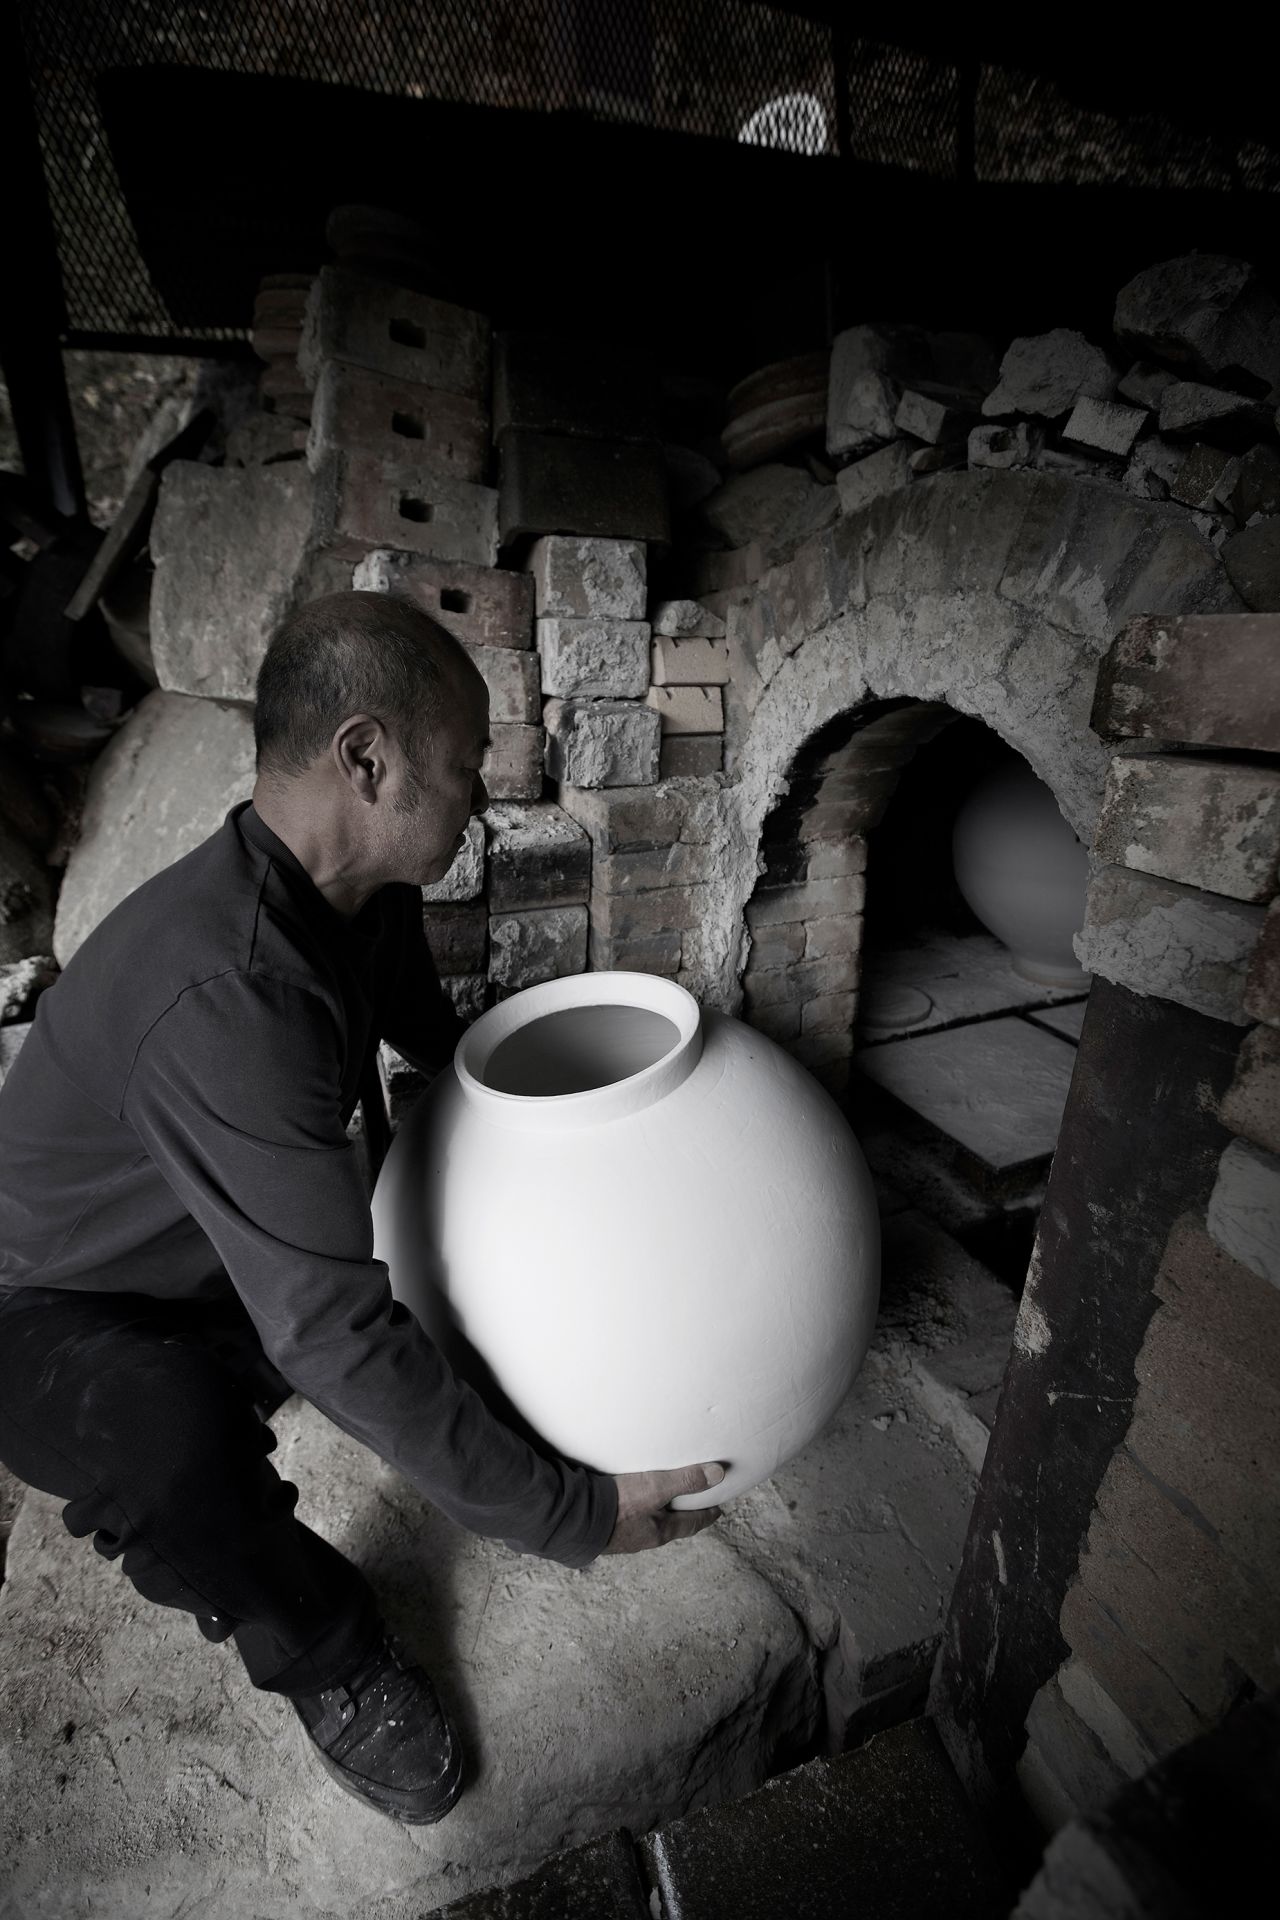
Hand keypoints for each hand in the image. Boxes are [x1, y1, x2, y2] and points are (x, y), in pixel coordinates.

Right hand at [602, 1462, 724, 1554]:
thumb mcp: (655, 1487)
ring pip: (647, 1524)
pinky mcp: (603, 1528)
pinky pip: (625, 1519)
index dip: (705, 1516)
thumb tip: (718, 1474)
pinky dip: (633, 1512)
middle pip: (669, 1526)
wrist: (574, 1519)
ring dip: (656, 1515)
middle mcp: (643, 1537)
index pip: (690, 1524)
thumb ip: (685, 1480)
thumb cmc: (617, 1506)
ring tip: (658, 1503)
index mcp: (659, 1531)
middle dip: (680, 1516)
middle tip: (690, 1506)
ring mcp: (622, 1536)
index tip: (717, 1511)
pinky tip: (625, 1504)